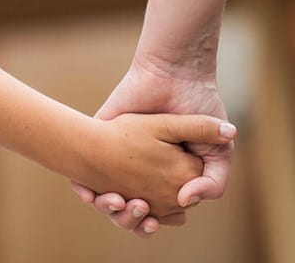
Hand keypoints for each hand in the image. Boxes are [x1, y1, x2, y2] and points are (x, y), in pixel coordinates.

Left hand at [76, 111, 232, 218]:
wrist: (175, 76)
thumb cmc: (200, 109)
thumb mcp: (218, 152)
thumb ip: (212, 182)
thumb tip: (186, 200)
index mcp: (165, 178)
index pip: (154, 214)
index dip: (151, 223)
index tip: (154, 222)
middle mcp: (139, 170)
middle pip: (127, 212)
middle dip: (129, 220)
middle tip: (137, 210)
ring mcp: (117, 155)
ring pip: (104, 198)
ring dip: (109, 209)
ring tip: (120, 203)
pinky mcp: (98, 137)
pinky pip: (82, 174)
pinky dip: (85, 191)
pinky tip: (92, 195)